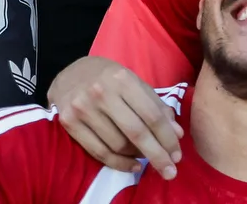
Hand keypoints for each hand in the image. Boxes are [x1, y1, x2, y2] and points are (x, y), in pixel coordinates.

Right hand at [45, 54, 185, 173]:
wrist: (70, 73)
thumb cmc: (110, 79)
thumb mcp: (135, 84)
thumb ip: (156, 106)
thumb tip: (177, 134)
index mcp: (122, 79)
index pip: (152, 115)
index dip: (167, 138)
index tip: (177, 156)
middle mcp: (101, 93)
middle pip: (136, 133)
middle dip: (157, 155)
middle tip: (170, 172)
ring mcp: (83, 108)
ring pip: (118, 145)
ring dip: (137, 156)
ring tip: (146, 157)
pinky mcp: (69, 123)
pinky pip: (99, 152)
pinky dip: (119, 163)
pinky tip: (133, 165)